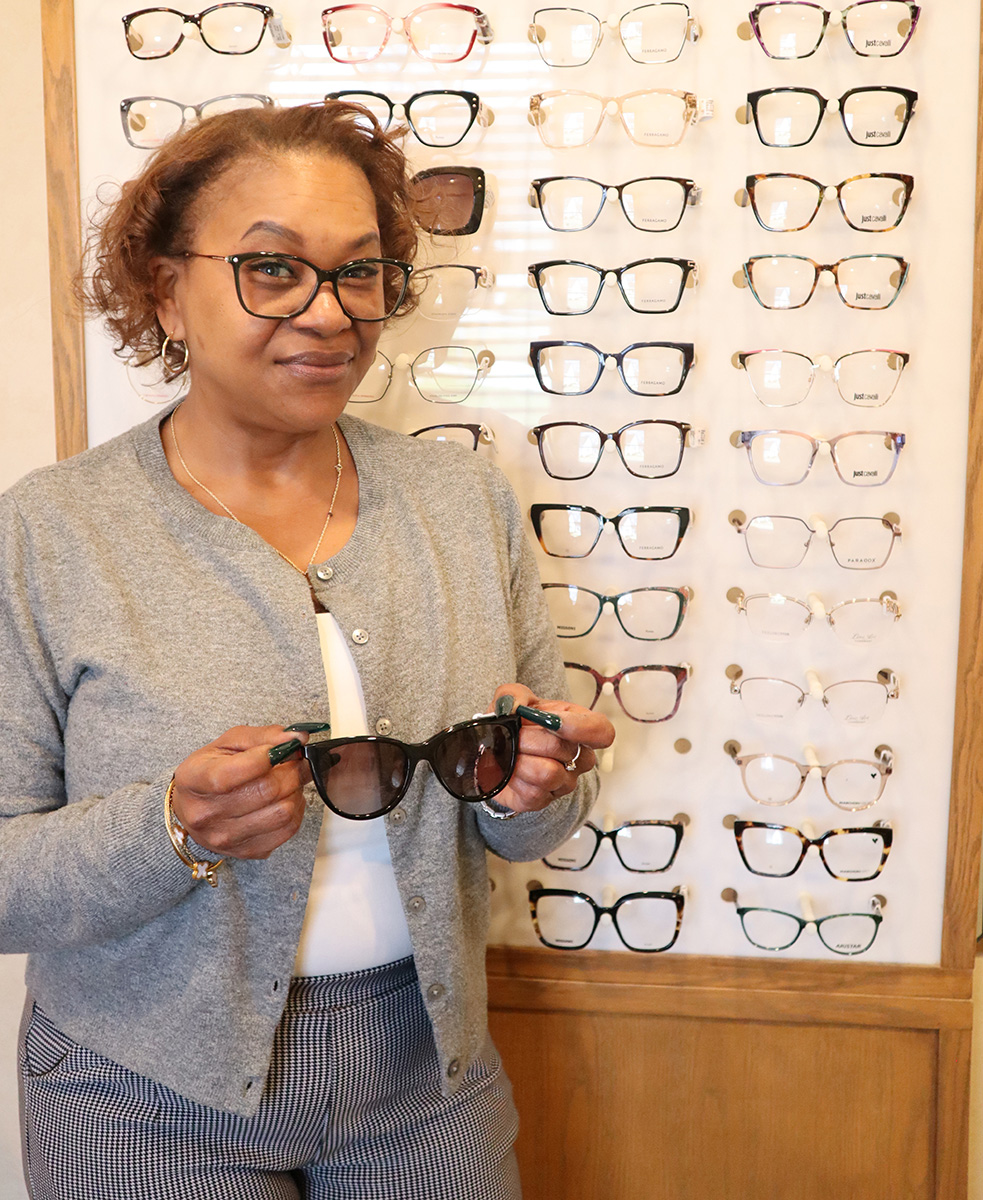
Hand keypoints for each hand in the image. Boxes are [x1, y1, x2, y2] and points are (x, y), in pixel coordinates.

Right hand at [169, 725, 310, 859]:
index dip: (263, 759)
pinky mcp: (246, 851)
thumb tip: (297, 737)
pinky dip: (296, 810)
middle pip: (266, 791)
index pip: (228, 776)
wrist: (194, 807)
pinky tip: (286, 798)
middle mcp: (205, 814)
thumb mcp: (229, 743)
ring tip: (289, 780)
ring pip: (283, 812)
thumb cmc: (212, 769)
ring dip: (296, 791)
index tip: (280, 748)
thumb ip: (263, 736)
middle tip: (296, 760)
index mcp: (194, 780)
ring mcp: (225, 837)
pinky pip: (288, 830)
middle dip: (291, 770)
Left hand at [489, 683, 614, 813]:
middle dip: (528, 738)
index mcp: (579, 726)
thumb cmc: (513, 727)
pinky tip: (508, 770)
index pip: (601, 731)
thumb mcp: (510, 701)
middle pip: (563, 749)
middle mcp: (579, 757)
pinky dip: (512, 778)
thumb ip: (513, 694)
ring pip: (547, 773)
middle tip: (512, 733)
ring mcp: (565, 782)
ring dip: (519, 760)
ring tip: (509, 752)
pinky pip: (532, 792)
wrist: (492, 755)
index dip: (580, 728)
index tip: (552, 721)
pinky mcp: (544, 800)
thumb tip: (516, 707)